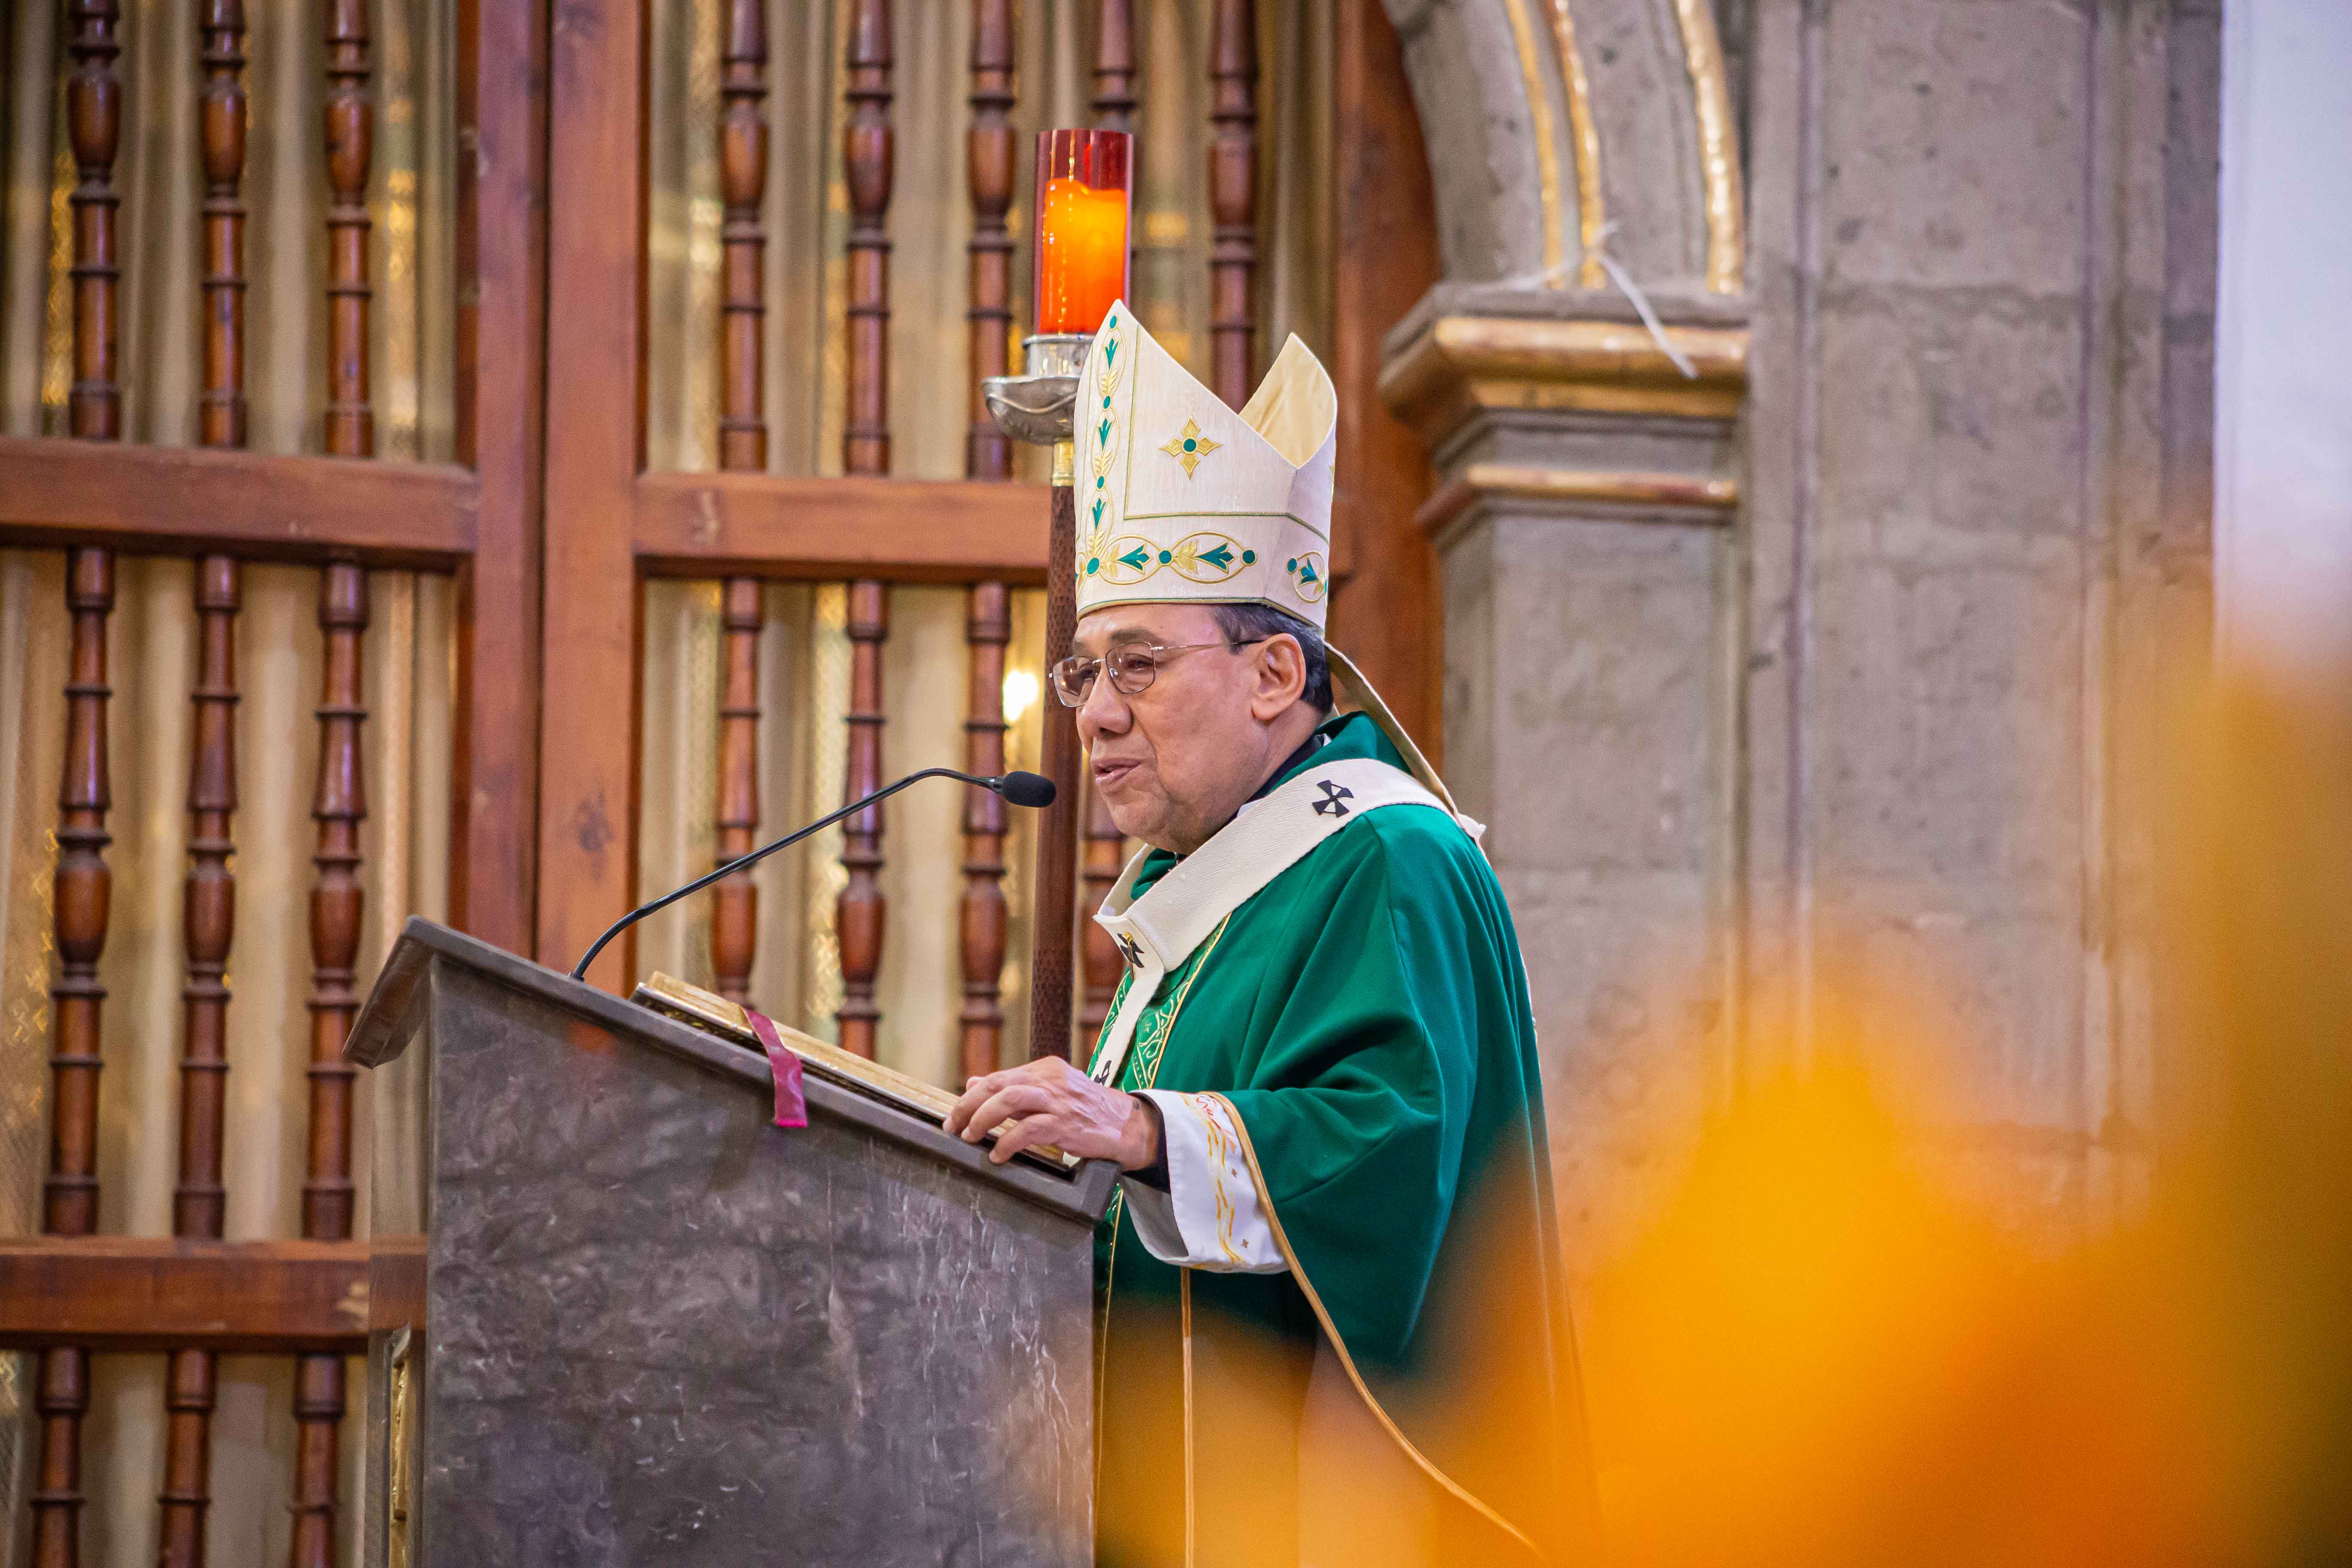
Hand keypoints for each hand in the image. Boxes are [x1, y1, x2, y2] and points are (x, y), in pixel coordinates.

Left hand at [943, 1057, 1162, 1168]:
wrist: (1126, 1125)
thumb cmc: (1086, 1111)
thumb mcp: (1050, 1092)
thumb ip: (1014, 1088)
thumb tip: (973, 1083)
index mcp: (1045, 1069)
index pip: (999, 1077)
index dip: (972, 1095)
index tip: (956, 1113)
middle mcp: (1050, 1080)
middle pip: (998, 1085)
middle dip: (969, 1105)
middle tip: (954, 1125)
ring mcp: (1058, 1100)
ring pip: (1009, 1100)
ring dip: (983, 1119)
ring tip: (969, 1137)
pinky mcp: (1066, 1123)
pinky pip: (1029, 1130)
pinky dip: (1007, 1142)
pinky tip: (998, 1155)